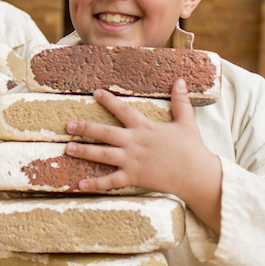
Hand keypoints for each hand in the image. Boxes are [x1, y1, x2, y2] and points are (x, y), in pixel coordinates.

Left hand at [64, 79, 222, 233]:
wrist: (197, 175)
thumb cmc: (192, 149)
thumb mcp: (187, 122)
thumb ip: (180, 102)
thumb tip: (181, 81)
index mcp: (145, 127)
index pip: (123, 110)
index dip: (109, 100)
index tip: (95, 92)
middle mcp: (134, 142)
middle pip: (104, 132)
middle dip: (85, 128)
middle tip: (69, 125)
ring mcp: (132, 160)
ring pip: (102, 155)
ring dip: (84, 151)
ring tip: (67, 148)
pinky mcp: (134, 177)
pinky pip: (111, 181)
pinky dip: (95, 183)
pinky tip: (80, 184)